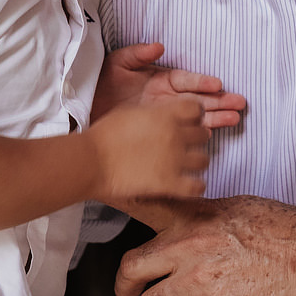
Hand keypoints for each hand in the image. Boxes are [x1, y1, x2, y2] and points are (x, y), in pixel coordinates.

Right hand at [88, 99, 210, 201]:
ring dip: (197, 162)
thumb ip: (153, 112)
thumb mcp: (130, 111)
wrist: (91, 161)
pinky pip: (197, 186)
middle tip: (188, 143)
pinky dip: (196, 186)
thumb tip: (163, 114)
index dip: (195, 115)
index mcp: (165, 115)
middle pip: (204, 134)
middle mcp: (175, 135)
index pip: (197, 109)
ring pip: (204, 160)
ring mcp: (174, 160)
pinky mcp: (169, 183)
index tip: (191, 120)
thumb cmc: (104, 136)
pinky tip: (190, 184)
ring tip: (188, 165)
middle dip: (197, 138)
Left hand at [94, 42, 246, 129]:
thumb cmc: (101, 83)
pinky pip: (183, 133)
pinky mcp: (161, 131)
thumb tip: (159, 46)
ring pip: (196, 116)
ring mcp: (166, 116)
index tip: (217, 85)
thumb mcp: (118, 63)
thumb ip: (138, 54)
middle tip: (240, 104)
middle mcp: (168, 98)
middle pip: (199, 99)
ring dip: (216, 117)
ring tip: (235, 118)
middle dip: (219, 101)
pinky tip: (211, 135)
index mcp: (161, 80)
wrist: (84, 111)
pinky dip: (197, 134)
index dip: (202, 82)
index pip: (186, 80)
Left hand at [113, 195, 295, 295]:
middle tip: (126, 295)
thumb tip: (180, 219)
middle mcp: (191, 251)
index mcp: (195, 220)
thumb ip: (201, 215)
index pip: (143, 213)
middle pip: (133, 272)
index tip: (107, 224)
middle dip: (125, 287)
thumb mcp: (237, 207)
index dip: (118, 215)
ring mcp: (200, 286)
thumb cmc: (286, 232)